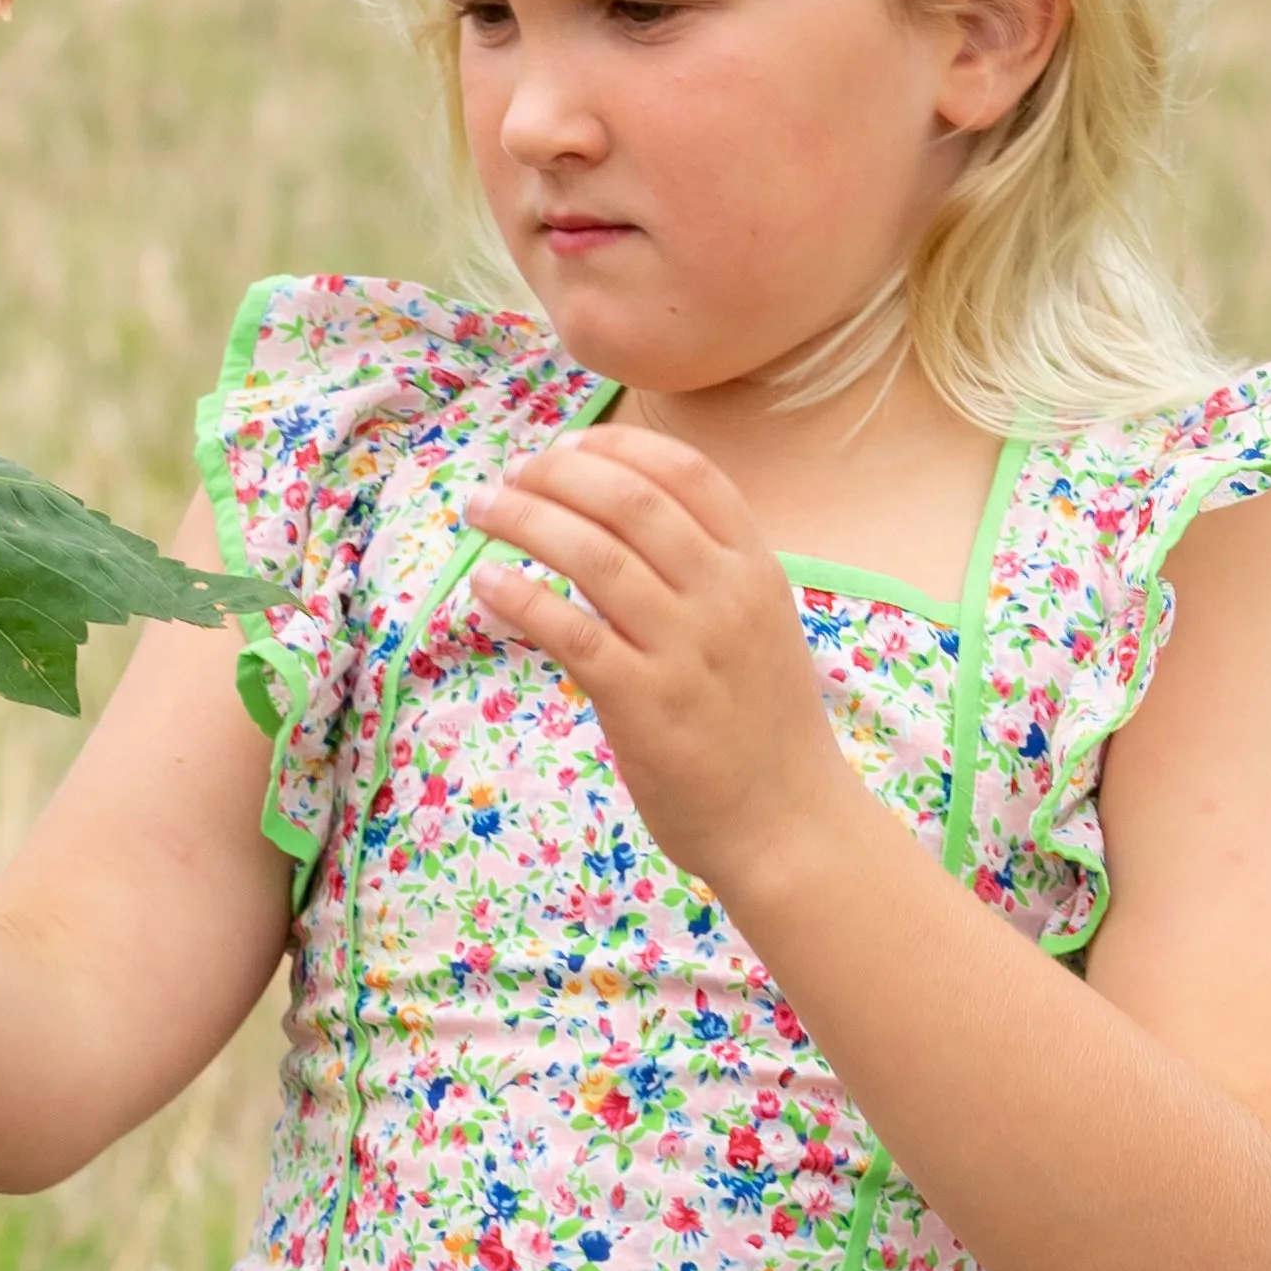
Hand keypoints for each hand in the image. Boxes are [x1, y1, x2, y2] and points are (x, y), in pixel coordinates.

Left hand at [458, 429, 849, 906]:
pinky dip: (519, 597)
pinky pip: (568, 631)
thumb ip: (709, 571)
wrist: (789, 822)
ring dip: (523, 520)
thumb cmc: (763, 726)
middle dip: (555, 475)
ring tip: (481, 511)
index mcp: (755, 567)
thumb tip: (626, 520)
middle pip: (628, 500)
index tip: (565, 448)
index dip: (617, 448)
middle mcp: (723, 596)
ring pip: (592, 554)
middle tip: (508, 477)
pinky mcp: (643, 702)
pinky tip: (484, 583)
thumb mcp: (760, 626)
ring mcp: (685, 648)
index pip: (686, 472)